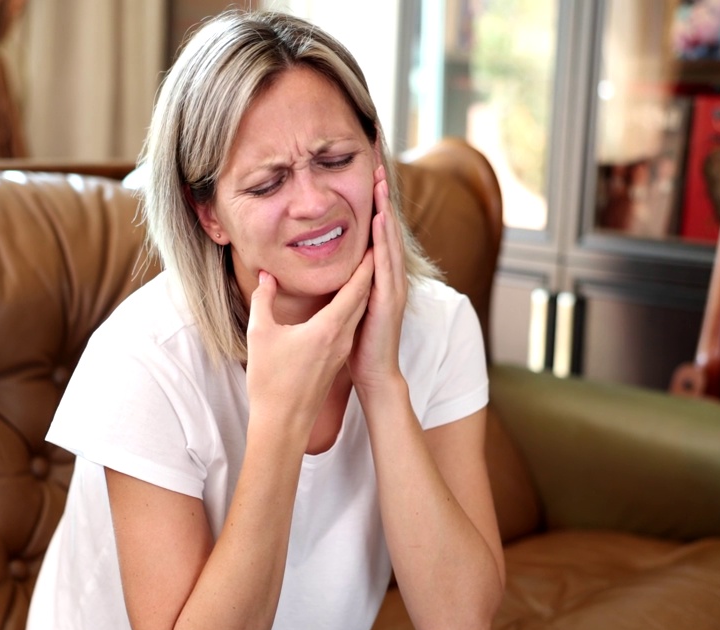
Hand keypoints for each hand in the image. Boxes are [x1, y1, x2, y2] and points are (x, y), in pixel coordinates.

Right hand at [245, 255, 373, 433]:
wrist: (282, 423)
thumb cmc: (270, 381)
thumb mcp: (260, 334)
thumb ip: (264, 299)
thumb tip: (266, 276)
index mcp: (328, 328)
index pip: (355, 289)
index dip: (364, 265)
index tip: (372, 243)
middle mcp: (341, 338)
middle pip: (363, 298)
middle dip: (368, 272)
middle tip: (372, 247)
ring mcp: (340, 350)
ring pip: (358, 313)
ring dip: (362, 290)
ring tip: (362, 268)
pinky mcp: (335, 360)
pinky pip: (350, 326)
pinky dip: (353, 307)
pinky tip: (345, 302)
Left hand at [348, 162, 407, 395]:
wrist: (374, 374)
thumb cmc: (359, 342)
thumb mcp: (348, 305)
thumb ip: (343, 283)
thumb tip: (326, 266)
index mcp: (378, 277)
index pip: (377, 234)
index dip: (373, 205)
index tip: (366, 177)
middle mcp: (389, 277)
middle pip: (387, 230)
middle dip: (382, 197)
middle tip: (376, 165)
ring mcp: (393, 287)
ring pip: (389, 241)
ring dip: (385, 210)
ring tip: (379, 183)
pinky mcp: (389, 300)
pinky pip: (386, 263)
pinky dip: (383, 240)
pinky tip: (378, 220)